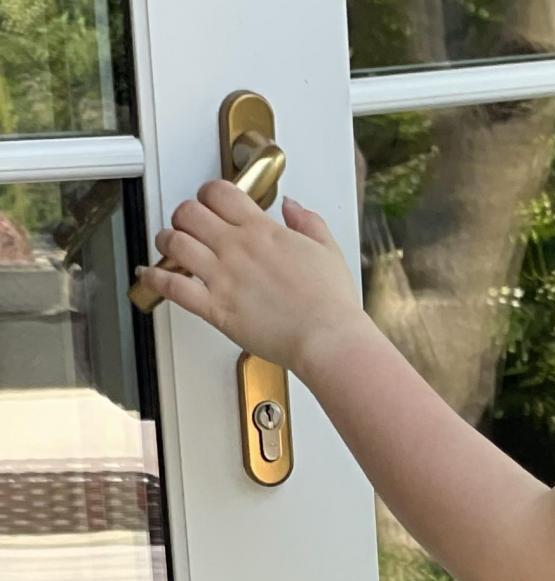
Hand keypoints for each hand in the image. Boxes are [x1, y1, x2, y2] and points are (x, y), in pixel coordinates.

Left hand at [136, 182, 365, 376]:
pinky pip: (173, 287)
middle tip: (188, 224)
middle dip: (184, 214)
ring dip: (166, 240)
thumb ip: (308, 222)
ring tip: (169, 245)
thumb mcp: (327, 250)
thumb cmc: (331, 304)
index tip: (209, 201)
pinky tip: (148, 275)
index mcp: (262, 229)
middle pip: (189, 211)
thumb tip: (294, 207)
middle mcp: (237, 247)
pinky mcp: (216, 308)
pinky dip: (154, 279)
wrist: (328, 340)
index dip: (208, 193)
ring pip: (174, 242)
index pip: (219, 192)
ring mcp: (223, 277)